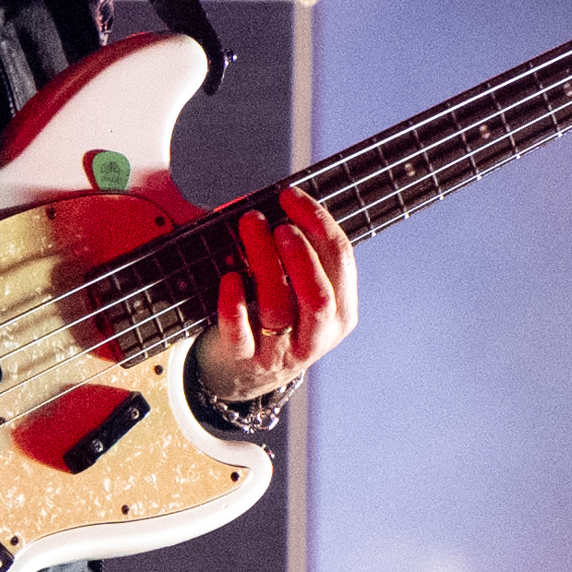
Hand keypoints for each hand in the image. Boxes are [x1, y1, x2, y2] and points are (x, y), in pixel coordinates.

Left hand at [191, 186, 355, 401]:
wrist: (249, 374)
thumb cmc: (279, 318)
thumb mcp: (303, 293)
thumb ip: (304, 255)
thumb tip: (283, 201)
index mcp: (341, 311)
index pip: (341, 260)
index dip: (318, 222)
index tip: (291, 196)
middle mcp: (318, 335)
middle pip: (317, 294)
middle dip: (301, 254)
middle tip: (279, 224)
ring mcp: (282, 351)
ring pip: (278, 309)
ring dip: (264, 263)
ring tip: (250, 227)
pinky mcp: (247, 361)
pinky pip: (241, 335)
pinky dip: (235, 306)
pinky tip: (229, 279)